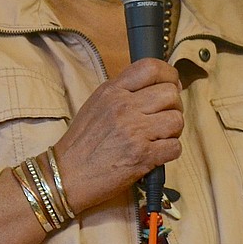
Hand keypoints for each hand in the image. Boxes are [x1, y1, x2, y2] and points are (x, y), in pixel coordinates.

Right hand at [54, 58, 182, 211]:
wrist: (66, 175)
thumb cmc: (82, 143)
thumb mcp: (97, 105)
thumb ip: (124, 92)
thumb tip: (159, 86)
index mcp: (112, 91)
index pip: (151, 68)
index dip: (169, 75)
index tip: (172, 85)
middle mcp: (124, 106)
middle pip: (170, 94)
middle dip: (174, 106)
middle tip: (164, 117)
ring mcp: (134, 131)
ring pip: (176, 120)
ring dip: (173, 131)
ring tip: (159, 137)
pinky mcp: (142, 156)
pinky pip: (175, 147)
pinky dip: (170, 151)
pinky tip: (156, 154)